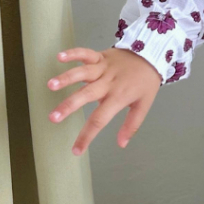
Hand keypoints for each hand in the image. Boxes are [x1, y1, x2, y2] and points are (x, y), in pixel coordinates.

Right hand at [47, 46, 162, 154]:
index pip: (100, 119)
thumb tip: (121, 144)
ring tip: (51, 85)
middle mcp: (109, 83)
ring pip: (83, 72)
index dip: (87, 136)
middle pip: (87, 95)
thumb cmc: (145, 82)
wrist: (152, 55)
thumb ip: (132, 125)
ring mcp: (103, 68)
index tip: (76, 150)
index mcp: (119, 97)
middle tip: (53, 117)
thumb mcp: (143, 105)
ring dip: (67, 78)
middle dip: (69, 106)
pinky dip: (73, 53)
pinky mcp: (100, 56)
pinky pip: (86, 53)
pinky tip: (60, 56)